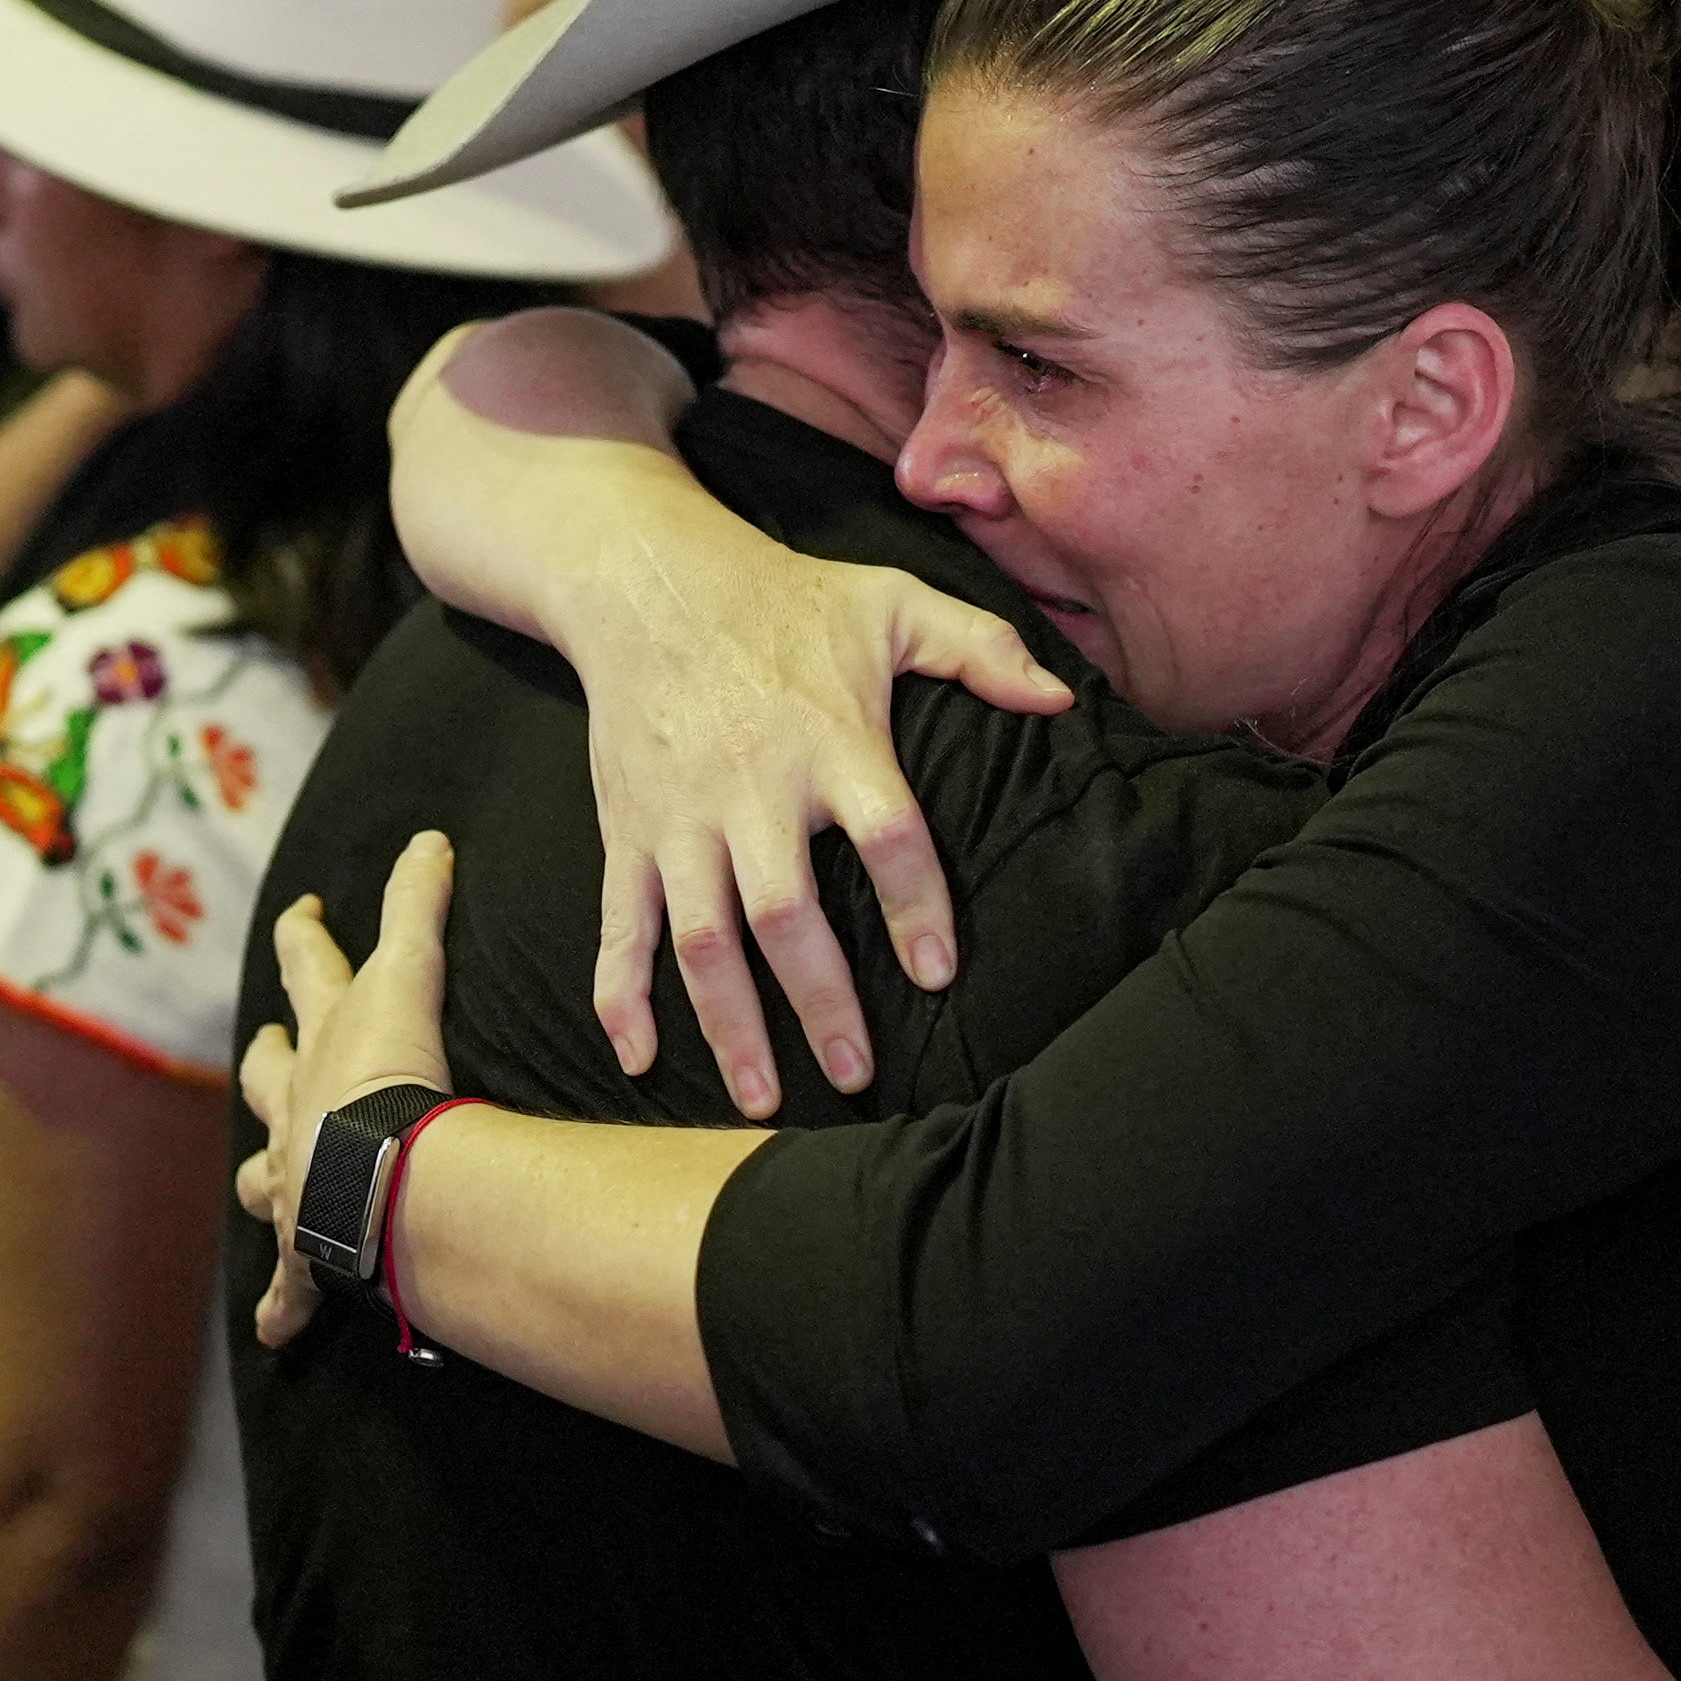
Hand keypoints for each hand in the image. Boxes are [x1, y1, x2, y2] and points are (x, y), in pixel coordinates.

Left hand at [232, 837, 460, 1350]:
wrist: (372, 1176)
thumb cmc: (392, 1078)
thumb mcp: (409, 977)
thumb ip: (420, 905)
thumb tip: (428, 836)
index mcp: (325, 1043)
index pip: (307, 971)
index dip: (302, 937)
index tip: (299, 911)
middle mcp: (295, 1110)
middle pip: (267, 1071)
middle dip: (266, 1055)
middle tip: (264, 1044)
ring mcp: (296, 1181)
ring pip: (265, 1177)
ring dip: (265, 1177)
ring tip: (262, 1185)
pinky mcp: (311, 1250)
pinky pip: (296, 1285)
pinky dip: (286, 1306)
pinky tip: (278, 1331)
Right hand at [579, 546, 1067, 1117]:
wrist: (646, 581)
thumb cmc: (786, 600)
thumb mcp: (892, 602)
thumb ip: (980, 649)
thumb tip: (1063, 699)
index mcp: (828, 740)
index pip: (886, 836)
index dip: (916, 907)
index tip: (939, 975)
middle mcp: (750, 790)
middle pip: (785, 914)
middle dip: (819, 1002)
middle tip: (858, 1076)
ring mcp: (679, 819)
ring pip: (700, 939)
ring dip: (728, 1025)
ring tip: (763, 1099)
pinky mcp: (626, 831)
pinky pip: (617, 925)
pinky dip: (619, 994)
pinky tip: (634, 1057)